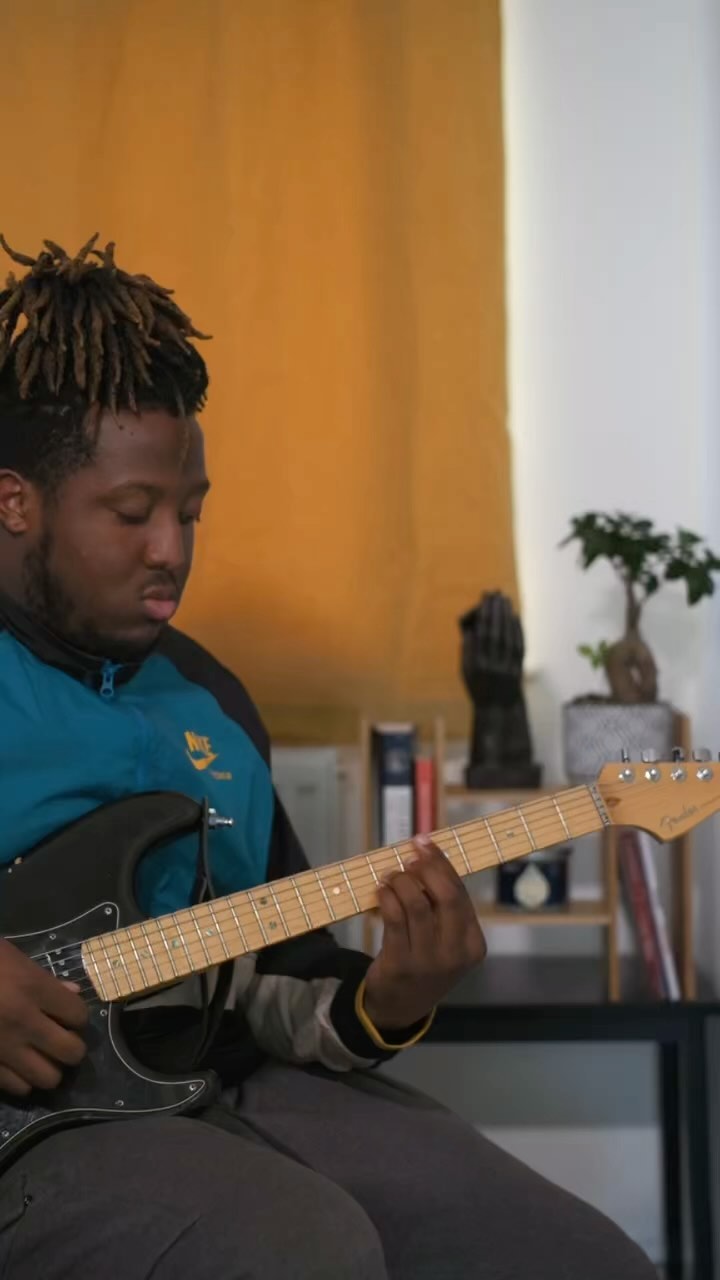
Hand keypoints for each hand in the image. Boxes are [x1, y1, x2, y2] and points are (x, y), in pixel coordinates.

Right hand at [0, 938, 88, 1095]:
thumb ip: (44, 978)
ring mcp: (3, 1047)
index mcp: (32, 988)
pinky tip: (16, 1065)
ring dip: (50, 1068)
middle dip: (71, 1047)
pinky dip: (22, 1080)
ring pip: (48, 1078)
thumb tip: (71, 993)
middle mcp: (23, 1021)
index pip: (78, 1015)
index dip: (77, 1016)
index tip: (68, 1014)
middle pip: (71, 1052)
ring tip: (41, 1056)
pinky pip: (17, 1087)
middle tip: (60, 1039)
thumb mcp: (12, 956)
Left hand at [363, 837, 486, 1029]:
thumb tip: (426, 857)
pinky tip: (381, 890)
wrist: (401, 1007)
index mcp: (473, 944)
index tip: (426, 843)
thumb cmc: (426, 962)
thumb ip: (443, 908)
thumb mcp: (447, 942)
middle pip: (446, 896)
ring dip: (401, 881)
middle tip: (411, 854)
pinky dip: (387, 897)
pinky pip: (394, 918)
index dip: (442, 864)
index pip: (460, 894)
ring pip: (416, 904)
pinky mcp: (400, 963)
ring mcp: (428, 960)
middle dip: (427, 867)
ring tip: (391, 875)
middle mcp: (455, 953)